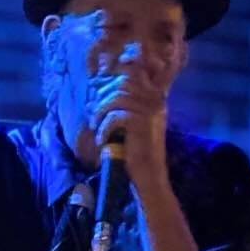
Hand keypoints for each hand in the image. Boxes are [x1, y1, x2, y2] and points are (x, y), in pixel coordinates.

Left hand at [89, 71, 169, 188]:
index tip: (97, 97)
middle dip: (102, 98)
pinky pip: (115, 116)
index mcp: (153, 98)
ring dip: (100, 113)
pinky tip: (102, 141)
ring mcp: (149, 110)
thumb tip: (95, 89)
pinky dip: (104, 128)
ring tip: (96, 127)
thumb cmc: (134, 150)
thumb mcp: (127, 123)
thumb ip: (119, 104)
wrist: (147, 175)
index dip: (110, 82)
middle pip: (122, 84)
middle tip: (95, 117)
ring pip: (116, 98)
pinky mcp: (140, 123)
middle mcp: (154, 100)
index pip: (131, 75)